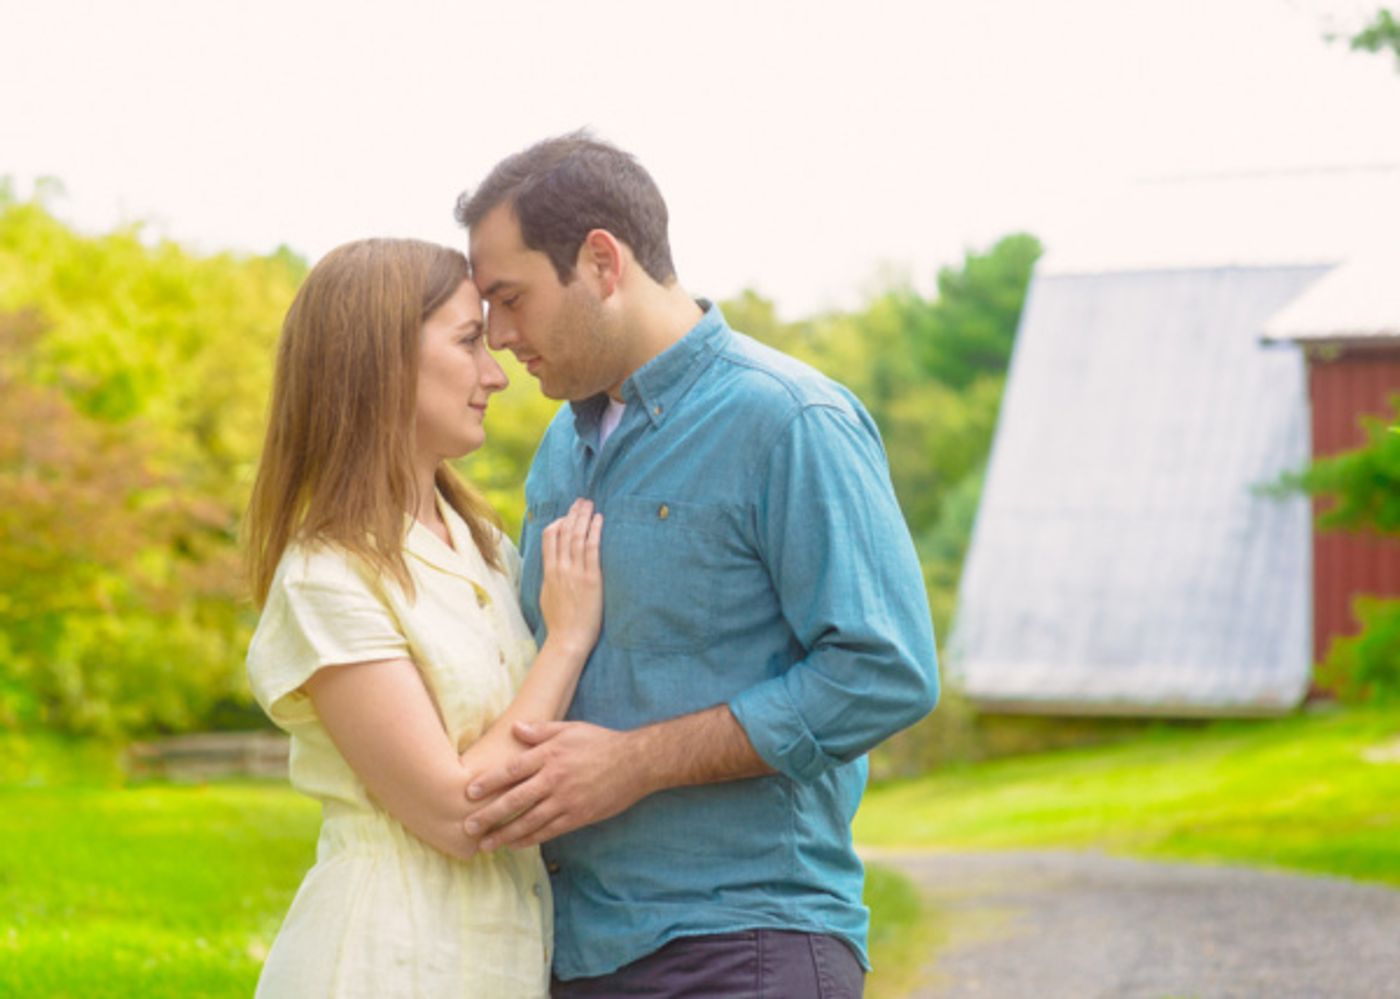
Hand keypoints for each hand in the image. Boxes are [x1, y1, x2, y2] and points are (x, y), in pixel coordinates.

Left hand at [462, 720, 650, 850]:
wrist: (635, 763)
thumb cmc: (601, 742)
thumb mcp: (570, 729)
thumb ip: (541, 731)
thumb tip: (515, 729)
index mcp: (550, 754)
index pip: (512, 769)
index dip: (489, 782)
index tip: (469, 792)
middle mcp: (554, 778)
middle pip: (515, 799)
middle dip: (489, 815)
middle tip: (468, 826)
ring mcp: (566, 800)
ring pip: (528, 820)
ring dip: (504, 834)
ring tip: (485, 844)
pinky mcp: (577, 816)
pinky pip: (548, 831)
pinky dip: (529, 839)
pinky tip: (514, 845)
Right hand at [538, 499, 603, 655]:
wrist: (568, 639)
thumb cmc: (559, 622)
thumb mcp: (547, 595)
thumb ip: (550, 578)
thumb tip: (552, 567)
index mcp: (549, 572)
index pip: (549, 537)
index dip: (558, 522)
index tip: (566, 514)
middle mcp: (560, 568)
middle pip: (565, 532)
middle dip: (573, 514)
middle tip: (581, 501)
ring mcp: (575, 572)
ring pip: (578, 537)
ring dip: (584, 518)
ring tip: (590, 504)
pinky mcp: (591, 579)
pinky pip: (593, 549)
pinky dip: (595, 532)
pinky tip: (599, 520)